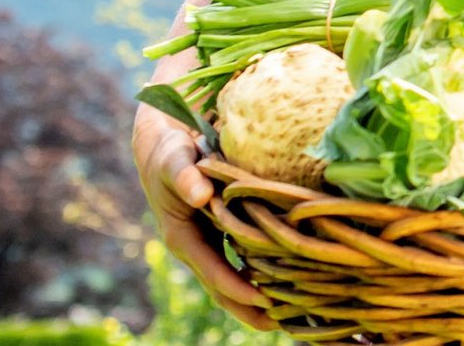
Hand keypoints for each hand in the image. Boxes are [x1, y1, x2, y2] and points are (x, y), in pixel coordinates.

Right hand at [131, 106, 275, 330]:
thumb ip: (183, 174)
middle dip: (251, 308)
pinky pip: (248, 258)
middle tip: (283, 323)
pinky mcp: (228, 231)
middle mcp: (199, 245)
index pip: (212, 270)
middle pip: (225, 286)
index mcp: (182, 236)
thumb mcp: (173, 158)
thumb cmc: (170, 150)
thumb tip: (199, 193)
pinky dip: (267, 272)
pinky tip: (295, 279)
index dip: (235, 288)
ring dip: (262, 298)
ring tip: (296, 314)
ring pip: (239, 277)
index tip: (262, 300)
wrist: (167, 140)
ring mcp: (214, 241)